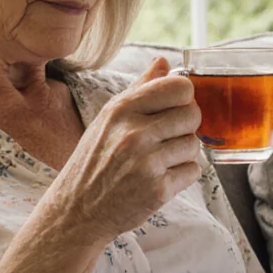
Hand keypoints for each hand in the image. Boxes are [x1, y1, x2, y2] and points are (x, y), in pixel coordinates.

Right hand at [36, 57, 201, 247]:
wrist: (77, 210)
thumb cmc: (94, 160)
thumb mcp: (108, 118)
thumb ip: (139, 89)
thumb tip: (164, 62)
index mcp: (122, 109)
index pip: (180, 87)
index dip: (183, 97)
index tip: (174, 108)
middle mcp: (135, 133)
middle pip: (192, 114)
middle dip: (186, 126)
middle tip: (167, 138)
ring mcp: (147, 162)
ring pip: (195, 144)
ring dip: (183, 153)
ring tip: (159, 161)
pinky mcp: (157, 190)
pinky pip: (193, 171)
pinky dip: (183, 176)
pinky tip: (161, 178)